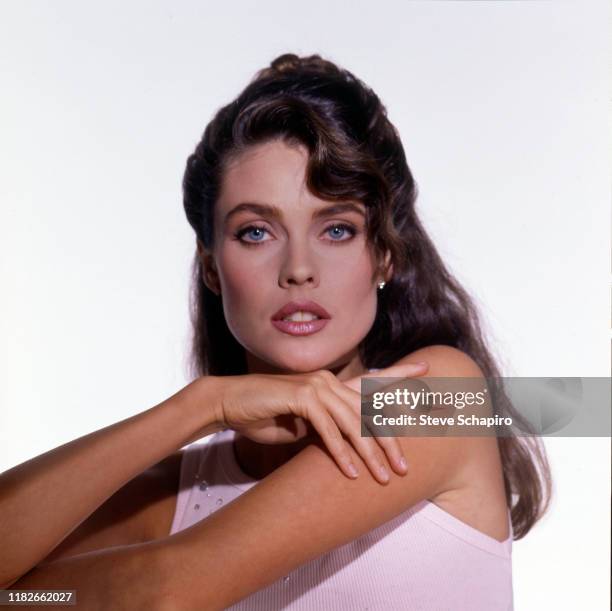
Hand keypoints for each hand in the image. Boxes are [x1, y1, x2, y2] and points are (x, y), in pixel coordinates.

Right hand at [212, 361, 428, 483]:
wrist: (230, 403)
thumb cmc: (265, 414)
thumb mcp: (301, 424)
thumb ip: (325, 428)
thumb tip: (345, 444)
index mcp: (331, 385)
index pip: (371, 380)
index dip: (400, 374)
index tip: (427, 368)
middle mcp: (329, 382)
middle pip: (370, 410)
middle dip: (390, 440)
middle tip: (406, 466)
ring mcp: (317, 387)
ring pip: (354, 422)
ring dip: (369, 453)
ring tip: (384, 478)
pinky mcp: (302, 397)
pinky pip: (328, 430)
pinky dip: (341, 453)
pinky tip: (352, 472)